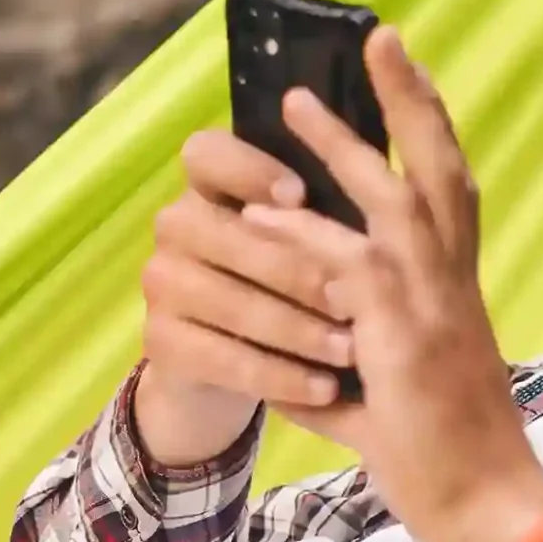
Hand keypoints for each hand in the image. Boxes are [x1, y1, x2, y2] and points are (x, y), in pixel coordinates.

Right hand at [134, 126, 356, 467]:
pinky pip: (223, 358)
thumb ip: (326, 209)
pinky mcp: (160, 341)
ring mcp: (162, 283)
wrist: (232, 366)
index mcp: (209, 185)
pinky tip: (325, 389)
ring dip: (296, 328)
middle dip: (296, 268)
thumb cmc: (287, 286)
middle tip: (353, 298)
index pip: (206, 153)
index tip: (302, 195)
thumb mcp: (309, 242)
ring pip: (229, 301)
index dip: (250, 169)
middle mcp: (175, 225)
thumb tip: (382, 183)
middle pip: (226, 234)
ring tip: (352, 351)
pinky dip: (280, 373)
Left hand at [243, 27, 542, 541]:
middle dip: (409, 99)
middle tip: (380, 38)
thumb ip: (341, 377)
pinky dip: (305, 239)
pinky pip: (347, 270)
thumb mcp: (382, 406)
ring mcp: (434, 306)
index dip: (431, 128)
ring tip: (296, 102)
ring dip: (344, 147)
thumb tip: (293, 375)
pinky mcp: (404, 337)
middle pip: (441, 167)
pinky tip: (264, 213)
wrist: (486, 512)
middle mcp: (454, 285)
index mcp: (455, 291)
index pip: (452, 190)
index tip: (407, 75)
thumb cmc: (441, 463)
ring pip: (393, 200)